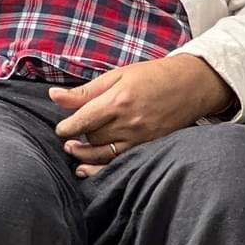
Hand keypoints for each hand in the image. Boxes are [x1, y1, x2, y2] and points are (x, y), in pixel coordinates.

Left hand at [50, 55, 234, 176]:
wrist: (190, 85)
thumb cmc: (151, 76)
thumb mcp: (116, 76)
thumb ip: (85, 91)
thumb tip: (54, 95)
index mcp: (118, 101)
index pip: (84, 120)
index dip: (68, 128)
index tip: (60, 130)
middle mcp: (129, 123)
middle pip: (93, 138)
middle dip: (78, 138)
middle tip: (68, 136)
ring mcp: (142, 138)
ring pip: (105, 154)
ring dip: (86, 155)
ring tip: (74, 151)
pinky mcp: (151, 147)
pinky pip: (123, 163)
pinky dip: (103, 168)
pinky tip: (89, 169)